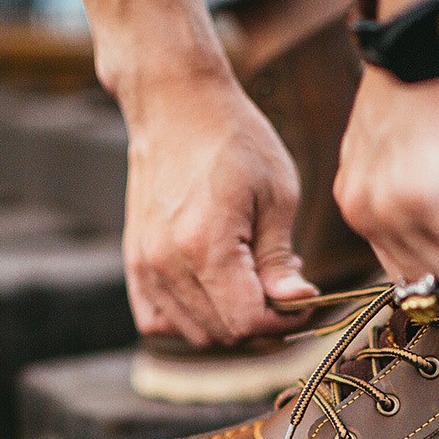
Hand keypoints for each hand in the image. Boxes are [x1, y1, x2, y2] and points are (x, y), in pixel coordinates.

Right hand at [122, 74, 316, 346]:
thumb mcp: (277, 195)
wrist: (176, 104)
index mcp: (205, 245)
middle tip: (282, 283)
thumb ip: (280, 259)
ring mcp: (144, 265)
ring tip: (251, 281)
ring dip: (230, 322)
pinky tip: (214, 295)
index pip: (247, 321)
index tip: (304, 298)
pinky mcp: (134, 261)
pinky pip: (156, 320)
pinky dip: (189, 322)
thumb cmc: (235, 141)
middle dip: (263, 320)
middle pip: (223, 333)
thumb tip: (297, 302)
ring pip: (193, 334)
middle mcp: (166, 263)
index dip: (284, 320)